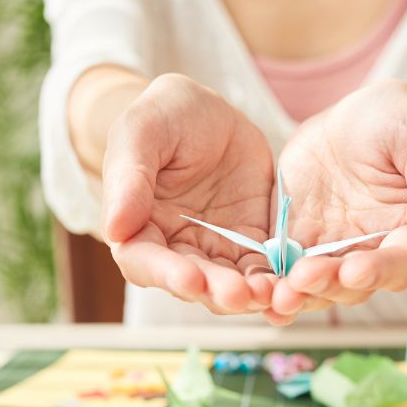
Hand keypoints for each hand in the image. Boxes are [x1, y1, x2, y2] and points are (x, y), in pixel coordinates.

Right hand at [101, 74, 276, 313]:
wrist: (211, 110)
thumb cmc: (165, 115)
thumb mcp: (143, 130)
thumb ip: (128, 178)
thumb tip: (114, 230)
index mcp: (138, 226)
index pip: (144, 261)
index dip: (166, 275)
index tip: (190, 281)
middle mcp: (175, 248)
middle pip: (192, 283)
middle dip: (215, 292)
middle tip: (239, 294)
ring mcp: (215, 250)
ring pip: (230, 285)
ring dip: (249, 295)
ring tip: (271, 294)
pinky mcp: (252, 244)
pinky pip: (265, 270)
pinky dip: (277, 282)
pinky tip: (293, 286)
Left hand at [269, 80, 406, 320]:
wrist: (357, 117)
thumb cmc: (399, 122)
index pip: (400, 264)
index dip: (379, 271)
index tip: (355, 270)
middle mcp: (372, 252)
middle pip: (355, 285)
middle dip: (330, 285)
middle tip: (304, 278)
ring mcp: (332, 250)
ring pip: (318, 286)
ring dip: (299, 294)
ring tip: (277, 294)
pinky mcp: (297, 241)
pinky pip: (284, 270)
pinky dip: (272, 287)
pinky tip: (256, 295)